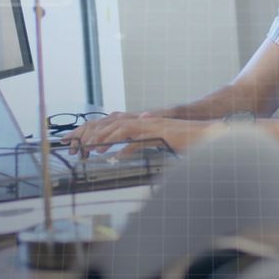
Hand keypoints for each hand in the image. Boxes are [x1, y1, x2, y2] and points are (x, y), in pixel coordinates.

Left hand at [60, 111, 209, 155]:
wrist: (206, 134)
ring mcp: (150, 124)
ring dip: (104, 138)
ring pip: (120, 128)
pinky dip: (125, 148)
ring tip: (90, 150)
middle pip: (109, 122)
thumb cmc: (182, 140)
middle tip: (72, 144)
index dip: (91, 130)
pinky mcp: (158, 132)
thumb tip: (120, 153)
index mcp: (139, 122)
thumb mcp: (154, 142)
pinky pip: (138, 139)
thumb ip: (137, 144)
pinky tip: (115, 158)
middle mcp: (142, 119)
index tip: (74, 140)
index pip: (110, 122)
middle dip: (89, 132)